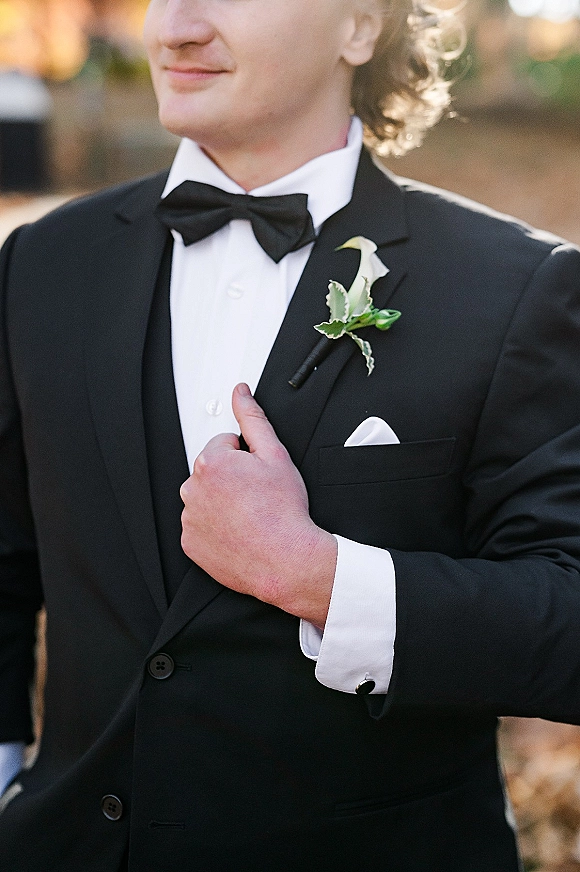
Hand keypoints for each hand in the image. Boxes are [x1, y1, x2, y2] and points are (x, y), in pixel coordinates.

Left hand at [180, 383, 336, 625]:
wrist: (286, 559)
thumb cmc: (283, 511)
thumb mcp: (275, 455)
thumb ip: (253, 418)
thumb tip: (241, 393)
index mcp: (211, 462)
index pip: (224, 444)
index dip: (246, 458)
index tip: (258, 477)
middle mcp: (193, 489)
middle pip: (212, 471)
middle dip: (232, 478)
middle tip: (256, 497)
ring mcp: (189, 518)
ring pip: (205, 498)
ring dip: (222, 502)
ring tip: (249, 515)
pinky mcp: (190, 543)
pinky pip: (200, 526)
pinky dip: (215, 527)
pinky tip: (238, 531)